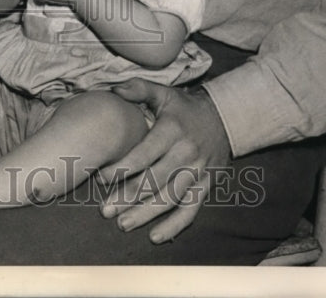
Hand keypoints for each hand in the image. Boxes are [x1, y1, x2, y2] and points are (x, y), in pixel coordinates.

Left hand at [98, 82, 230, 242]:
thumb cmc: (184, 108)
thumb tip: (115, 89)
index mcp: (172, 131)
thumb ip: (139, 89)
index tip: (101, 178)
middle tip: (104, 210)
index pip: (144, 154)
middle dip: (127, 197)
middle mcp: (186, 153)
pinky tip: (155, 237)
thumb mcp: (164, 92)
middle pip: (154, 181)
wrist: (224, 119)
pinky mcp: (206, 186)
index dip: (122, 168)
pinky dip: (174, 226)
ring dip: (145, 215)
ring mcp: (197, 172)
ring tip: (123, 224)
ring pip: (170, 199)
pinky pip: (190, 210)